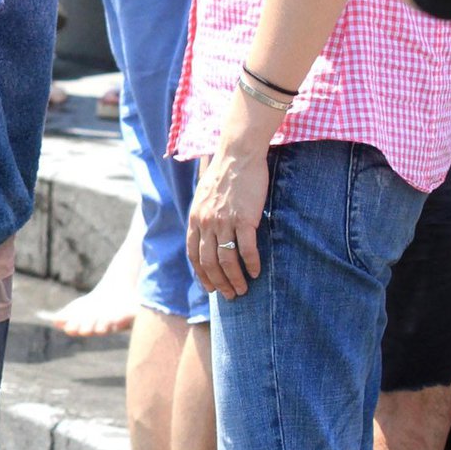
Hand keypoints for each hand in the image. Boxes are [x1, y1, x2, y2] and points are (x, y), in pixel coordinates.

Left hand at [187, 145, 267, 299]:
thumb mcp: (204, 195)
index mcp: (196, 219)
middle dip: (218, 283)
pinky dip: (251, 264)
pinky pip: (246, 248)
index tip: (210, 287)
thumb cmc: (225, 173)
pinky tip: (256, 272)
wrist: (238, 155)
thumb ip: (204, 215)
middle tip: (229, 295)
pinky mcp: (244, 218)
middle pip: (209, 262)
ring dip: (234, 278)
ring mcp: (224, 221)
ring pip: (226, 259)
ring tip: (243, 289)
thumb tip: (207, 231)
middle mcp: (206, 223)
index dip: (201, 274)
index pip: (194, 255)